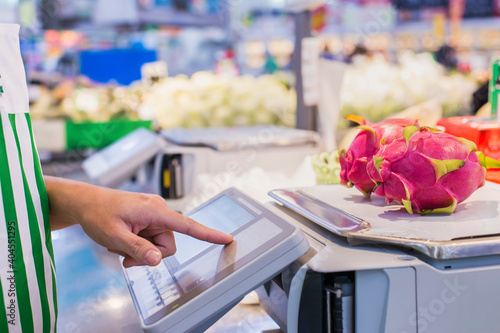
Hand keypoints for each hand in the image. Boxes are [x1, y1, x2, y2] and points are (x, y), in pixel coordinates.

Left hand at [45, 176, 232, 266]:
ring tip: (121, 244)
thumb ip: (138, 249)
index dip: (209, 234)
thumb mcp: (114, 237)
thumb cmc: (98, 214)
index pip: (188, 225)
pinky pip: (152, 238)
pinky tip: (124, 237)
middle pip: (168, 244)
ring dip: (142, 250)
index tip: (227, 238)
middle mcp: (159, 210)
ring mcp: (154, 213)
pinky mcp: (150, 217)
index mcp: (155, 210)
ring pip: (160, 244)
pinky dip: (139, 243)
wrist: (86, 203)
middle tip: (125, 254)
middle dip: (149, 254)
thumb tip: (158, 260)